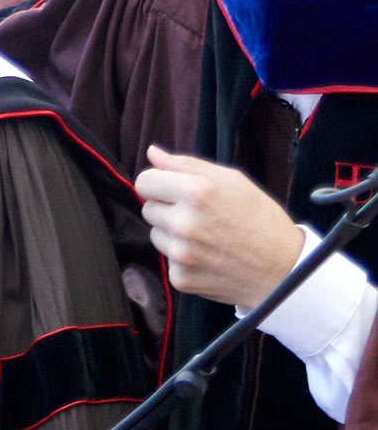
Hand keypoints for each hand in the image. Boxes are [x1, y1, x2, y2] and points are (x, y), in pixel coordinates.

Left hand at [136, 146, 303, 307]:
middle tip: (202, 215)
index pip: (144, 182)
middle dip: (169, 209)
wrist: (285, 269)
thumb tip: (152, 152)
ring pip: (155, 234)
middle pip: (147, 208)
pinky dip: (183, 257)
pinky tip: (209, 256)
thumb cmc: (260, 218)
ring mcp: (180, 253)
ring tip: (208, 236)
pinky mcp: (180, 277)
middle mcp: (183, 223)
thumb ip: (187, 164)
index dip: (159, 184)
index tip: (174, 190)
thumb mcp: (233, 180)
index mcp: (196, 192)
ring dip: (173, 233)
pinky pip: (168, 259)